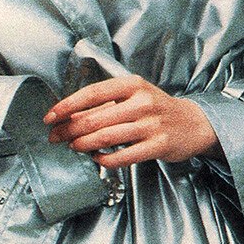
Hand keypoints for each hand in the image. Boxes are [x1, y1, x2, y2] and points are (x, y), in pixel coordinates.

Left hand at [43, 75, 220, 169]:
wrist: (193, 123)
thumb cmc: (156, 109)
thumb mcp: (133, 97)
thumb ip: (104, 105)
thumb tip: (69, 117)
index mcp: (132, 84)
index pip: (92, 93)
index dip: (67, 106)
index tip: (50, 117)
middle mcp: (142, 102)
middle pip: (95, 118)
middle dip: (69, 130)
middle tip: (55, 137)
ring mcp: (151, 124)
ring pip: (106, 137)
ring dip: (83, 145)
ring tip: (73, 147)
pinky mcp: (158, 145)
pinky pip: (124, 156)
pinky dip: (105, 159)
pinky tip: (97, 158)